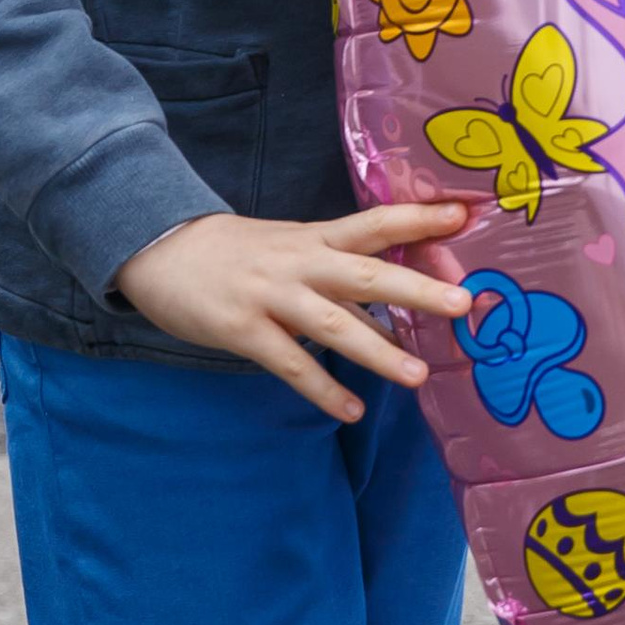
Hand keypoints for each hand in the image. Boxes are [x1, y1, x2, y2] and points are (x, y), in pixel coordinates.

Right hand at [113, 202, 473, 422]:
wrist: (158, 247)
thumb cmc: (235, 252)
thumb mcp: (290, 250)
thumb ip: (338, 278)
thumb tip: (394, 314)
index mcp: (315, 237)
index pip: (375, 222)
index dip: (419, 218)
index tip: (466, 214)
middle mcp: (300, 262)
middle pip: (365, 272)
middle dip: (416, 288)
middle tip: (464, 303)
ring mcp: (271, 296)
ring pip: (332, 323)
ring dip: (378, 351)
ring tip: (418, 376)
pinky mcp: (242, 329)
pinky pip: (290, 364)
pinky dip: (322, 389)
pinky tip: (351, 410)